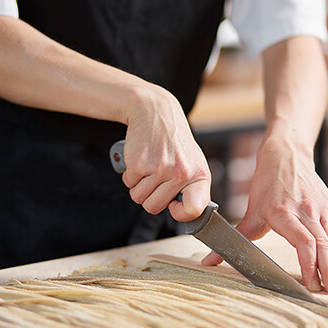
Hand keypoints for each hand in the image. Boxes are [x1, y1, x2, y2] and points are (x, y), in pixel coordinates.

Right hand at [121, 84, 210, 221]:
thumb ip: (193, 188)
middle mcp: (181, 173)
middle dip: (150, 196)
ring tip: (149, 167)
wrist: (156, 113)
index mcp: (199, 175)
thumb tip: (189, 214)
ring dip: (139, 186)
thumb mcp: (193, 162)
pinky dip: (130, 175)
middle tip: (156, 177)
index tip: (174, 206)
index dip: (181, 214)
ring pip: (139, 198)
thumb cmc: (175, 143)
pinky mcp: (139, 164)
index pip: (194, 210)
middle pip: (154, 208)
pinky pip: (128, 184)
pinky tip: (141, 160)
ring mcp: (160, 169)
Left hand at [202, 136, 327, 294]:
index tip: (312, 284)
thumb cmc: (266, 185)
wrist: (286, 154)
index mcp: (284, 213)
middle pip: (321, 245)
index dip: (308, 263)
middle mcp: (305, 212)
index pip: (302, 241)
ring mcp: (321, 210)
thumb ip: (236, 238)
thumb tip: (209, 262)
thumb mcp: (251, 211)